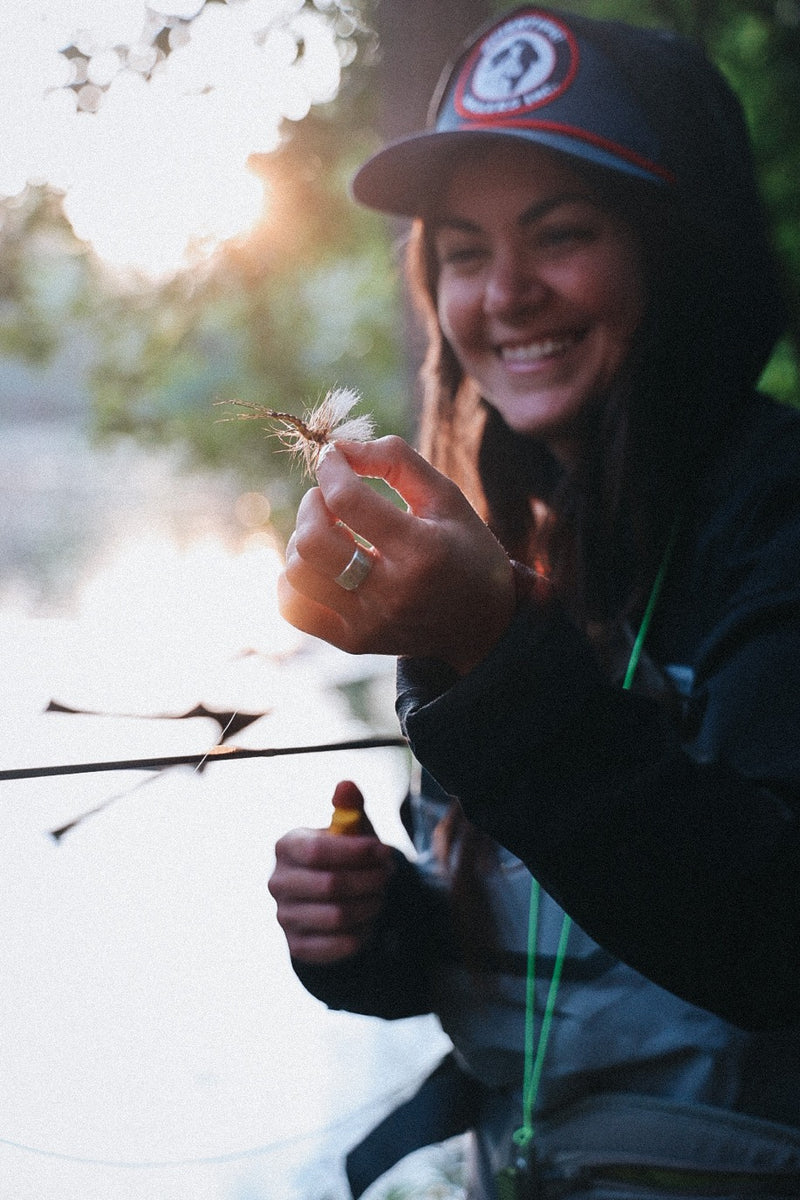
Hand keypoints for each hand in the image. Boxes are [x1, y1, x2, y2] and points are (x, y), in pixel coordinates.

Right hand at [268, 783, 394, 963]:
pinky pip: (338, 945)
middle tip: (389, 876)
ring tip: (380, 896)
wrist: (330, 899)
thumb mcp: (348, 830)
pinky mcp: (297, 947)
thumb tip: (346, 785)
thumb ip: (349, 807)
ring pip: (337, 917)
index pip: (318, 851)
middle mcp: (278, 882)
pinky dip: (362, 933)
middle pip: (331, 886)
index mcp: (286, 846)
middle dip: (369, 880)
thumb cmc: (342, 856)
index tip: (386, 852)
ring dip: (369, 906)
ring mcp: (284, 916)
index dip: (357, 853)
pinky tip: (368, 919)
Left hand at [278, 436, 515, 673]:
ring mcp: (368, 623)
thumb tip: (339, 449)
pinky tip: (321, 565)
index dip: (332, 468)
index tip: (335, 457)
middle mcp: (392, 593)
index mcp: (422, 551)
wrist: (479, 626)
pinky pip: (294, 608)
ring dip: (302, 540)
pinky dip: (295, 579)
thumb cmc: (463, 551)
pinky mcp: (352, 642)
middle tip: (332, 499)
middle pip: (311, 540)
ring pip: (296, 574)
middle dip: (312, 504)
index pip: (348, 501)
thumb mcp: (446, 497)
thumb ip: (397, 461)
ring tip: (331, 533)